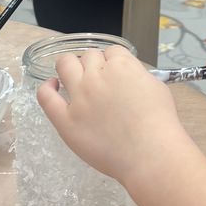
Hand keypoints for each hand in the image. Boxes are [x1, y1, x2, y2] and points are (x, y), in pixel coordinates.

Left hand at [36, 46, 186, 188]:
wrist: (149, 154)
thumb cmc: (160, 123)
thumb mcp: (156, 87)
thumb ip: (138, 75)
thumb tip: (127, 77)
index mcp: (121, 66)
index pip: (111, 51)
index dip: (113, 61)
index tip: (115, 73)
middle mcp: (96, 76)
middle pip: (88, 56)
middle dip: (94, 65)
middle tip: (100, 82)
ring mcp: (78, 97)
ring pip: (65, 65)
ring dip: (69, 67)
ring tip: (73, 78)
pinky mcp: (65, 120)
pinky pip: (46, 96)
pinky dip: (46, 88)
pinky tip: (52, 87)